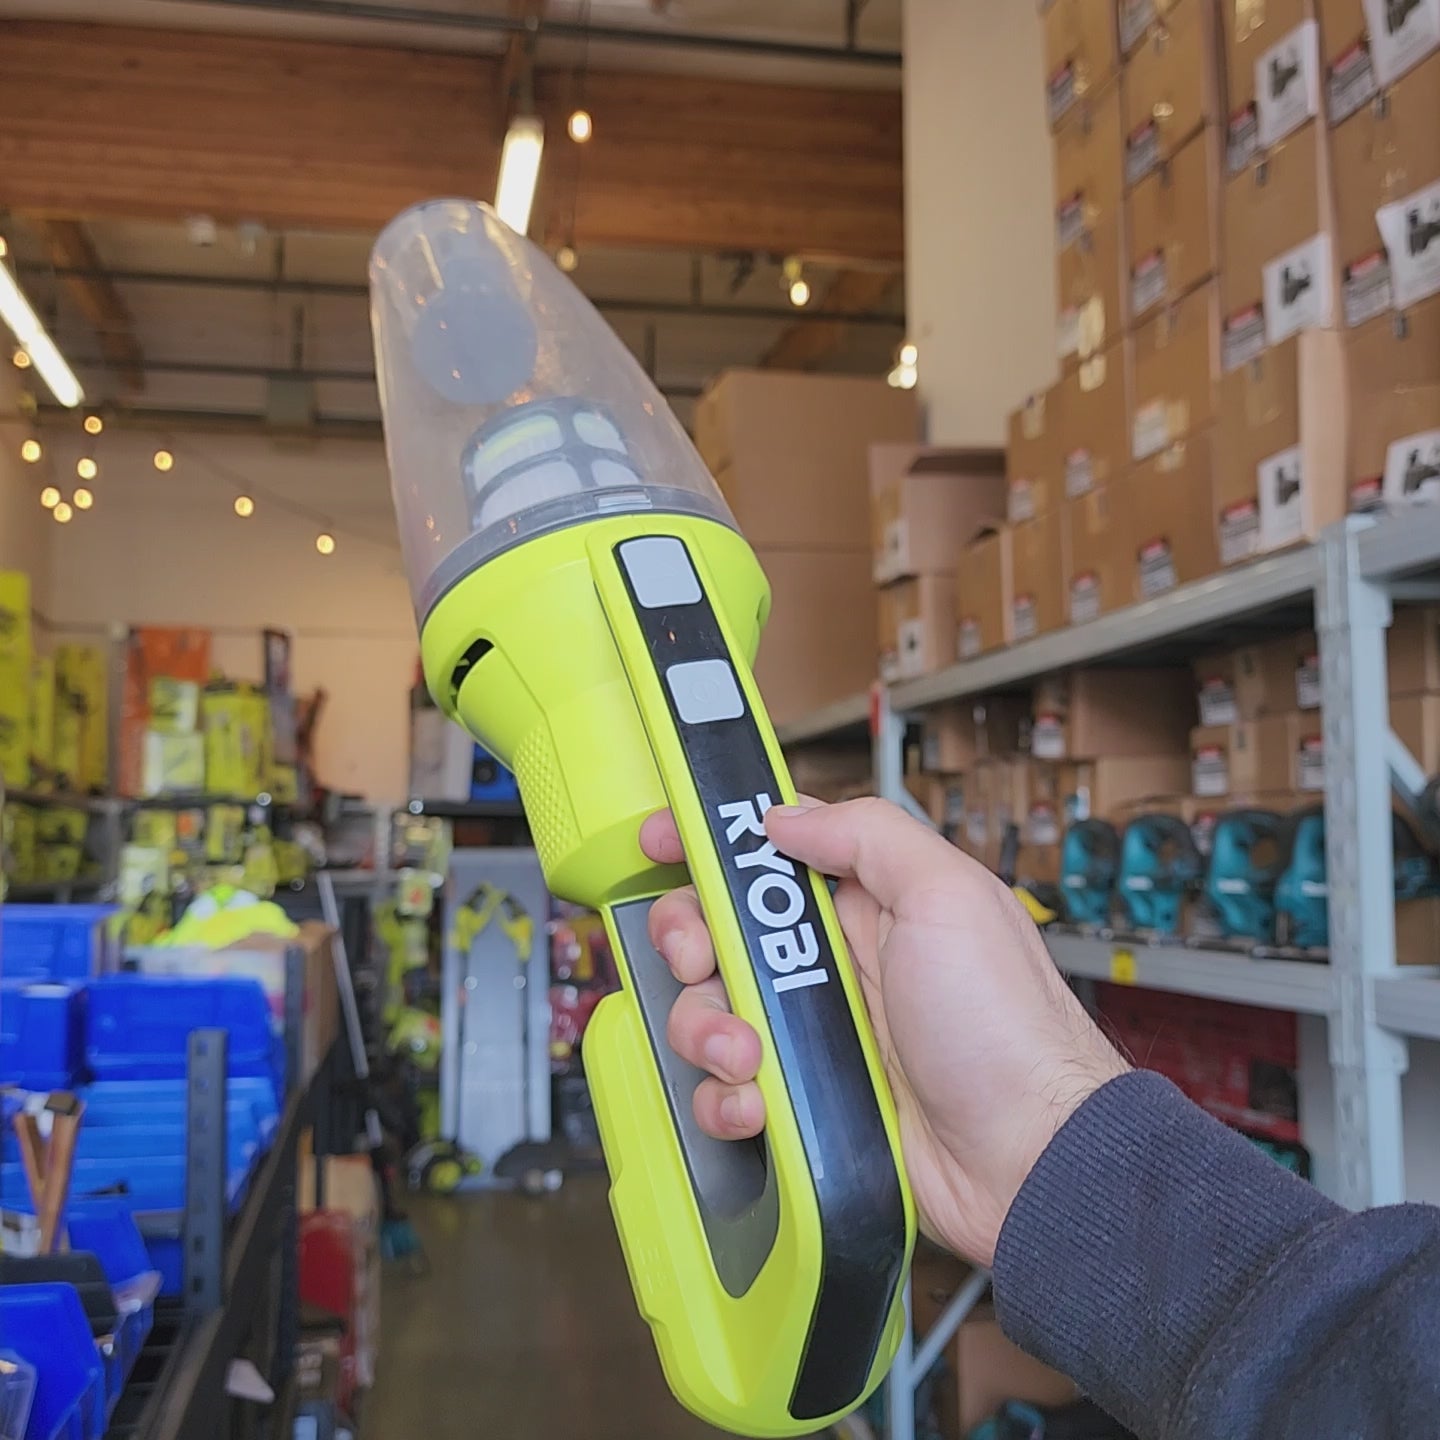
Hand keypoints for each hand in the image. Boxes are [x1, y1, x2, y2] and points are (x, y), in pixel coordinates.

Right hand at [639, 796, 1128, 1267]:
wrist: (1029, 1160)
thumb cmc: (1006, 1028)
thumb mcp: (950, 898)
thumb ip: (868, 836)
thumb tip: (782, 816)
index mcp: (866, 904)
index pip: (768, 853)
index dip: (708, 843)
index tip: (661, 843)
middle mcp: (832, 964)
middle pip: (717, 929)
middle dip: (690, 940)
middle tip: (703, 960)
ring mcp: (813, 1036)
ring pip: (709, 1011)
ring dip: (705, 1028)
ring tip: (747, 1053)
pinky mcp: (801, 1103)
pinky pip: (726, 1090)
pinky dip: (725, 1098)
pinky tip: (759, 1105)